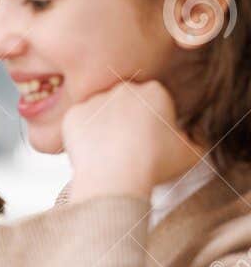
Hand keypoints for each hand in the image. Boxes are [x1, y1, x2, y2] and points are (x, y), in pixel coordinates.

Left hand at [64, 80, 203, 200]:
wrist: (115, 177)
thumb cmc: (154, 165)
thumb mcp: (191, 153)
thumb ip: (194, 139)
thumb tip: (191, 138)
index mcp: (154, 90)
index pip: (152, 100)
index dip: (152, 119)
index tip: (150, 138)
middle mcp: (123, 88)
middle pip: (124, 102)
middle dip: (126, 118)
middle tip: (128, 145)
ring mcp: (95, 99)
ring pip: (100, 112)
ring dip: (104, 126)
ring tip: (110, 152)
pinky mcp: (73, 114)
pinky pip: (79, 123)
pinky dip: (83, 136)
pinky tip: (93, 152)